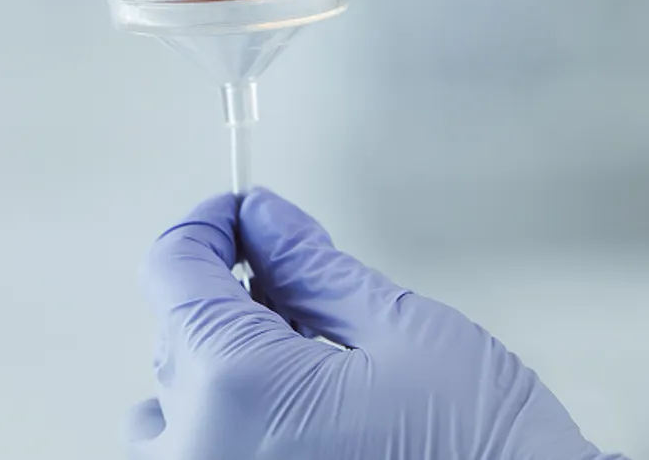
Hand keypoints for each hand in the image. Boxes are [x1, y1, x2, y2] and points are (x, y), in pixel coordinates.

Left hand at [127, 188, 622, 459]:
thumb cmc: (486, 450)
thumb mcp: (402, 330)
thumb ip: (314, 269)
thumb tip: (264, 220)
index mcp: (236, 388)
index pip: (174, 274)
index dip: (206, 228)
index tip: (234, 213)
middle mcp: (204, 452)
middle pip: (171, 339)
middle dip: (225, 297)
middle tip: (289, 277)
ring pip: (162, 416)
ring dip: (206, 372)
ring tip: (286, 359)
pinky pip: (192, 458)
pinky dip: (215, 428)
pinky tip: (287, 413)